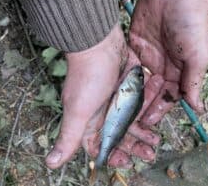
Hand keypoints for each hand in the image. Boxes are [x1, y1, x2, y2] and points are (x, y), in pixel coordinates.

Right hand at [45, 24, 159, 168]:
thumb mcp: (78, 110)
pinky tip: (158, 111)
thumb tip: (50, 164)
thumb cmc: (87, 76)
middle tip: (149, 153)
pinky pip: (140, 98)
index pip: (100, 145)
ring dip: (144, 129)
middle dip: (134, 145)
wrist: (98, 42)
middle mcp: (103, 111)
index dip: (112, 155)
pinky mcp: (128, 84)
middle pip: (120, 134)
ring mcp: (117, 97)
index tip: (126, 161)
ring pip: (132, 118)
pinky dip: (149, 103)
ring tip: (156, 138)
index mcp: (90, 121)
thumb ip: (68, 137)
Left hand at [129, 0, 207, 125]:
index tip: (148, 121)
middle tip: (130, 119)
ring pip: (138, 80)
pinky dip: (122, 75)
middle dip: (142, 105)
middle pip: (151, 91)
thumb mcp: (198, 56)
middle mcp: (164, 66)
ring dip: (130, 93)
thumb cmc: (193, 23)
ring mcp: (149, 55)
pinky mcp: (136, 43)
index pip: (169, 96)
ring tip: (119, 107)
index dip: (159, 109)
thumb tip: (198, 108)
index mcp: (181, 71)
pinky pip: (128, 63)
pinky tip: (114, 87)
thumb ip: (193, 82)